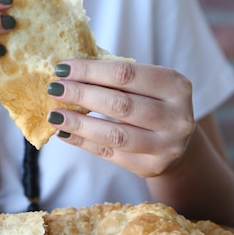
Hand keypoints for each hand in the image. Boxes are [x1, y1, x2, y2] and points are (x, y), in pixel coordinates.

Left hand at [47, 59, 195, 177]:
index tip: (63, 68)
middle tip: (55, 89)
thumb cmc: (153, 105)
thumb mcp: (146, 86)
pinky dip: (83, 142)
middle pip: (120, 104)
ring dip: (79, 123)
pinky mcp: (151, 166)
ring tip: (54, 115)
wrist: (178, 145)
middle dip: (82, 95)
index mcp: (175, 85)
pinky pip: (109, 153)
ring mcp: (166, 145)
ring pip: (114, 134)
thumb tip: (69, 72)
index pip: (126, 74)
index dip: (91, 71)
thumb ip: (116, 78)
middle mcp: (176, 116)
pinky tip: (65, 132)